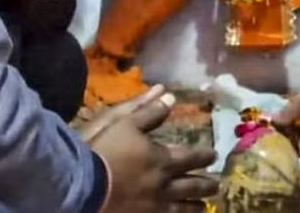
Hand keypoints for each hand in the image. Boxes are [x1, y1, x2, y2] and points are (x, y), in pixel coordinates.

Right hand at [78, 85, 218, 211]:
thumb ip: (149, 111)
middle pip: (193, 186)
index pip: (191, 157)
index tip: (214, 155)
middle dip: (206, 184)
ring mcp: (154, 206)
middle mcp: (164, 185)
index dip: (204, 156)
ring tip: (205, 205)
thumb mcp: (124, 123)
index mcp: (162, 159)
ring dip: (197, 205)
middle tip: (217, 185)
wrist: (83, 185)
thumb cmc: (104, 150)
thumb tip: (171, 97)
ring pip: (184, 208)